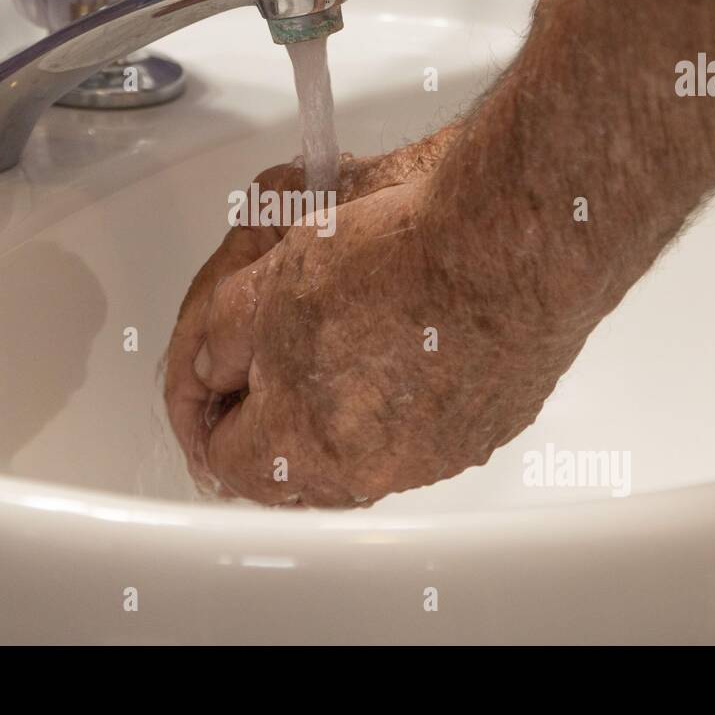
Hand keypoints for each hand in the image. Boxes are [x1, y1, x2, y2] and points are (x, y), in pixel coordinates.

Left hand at [164, 146, 592, 507]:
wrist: (506, 245)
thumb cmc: (394, 261)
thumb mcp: (267, 284)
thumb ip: (221, 338)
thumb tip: (213, 364)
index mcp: (299, 444)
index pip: (226, 458)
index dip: (208, 412)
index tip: (215, 382)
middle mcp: (369, 469)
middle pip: (296, 466)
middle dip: (273, 418)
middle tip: (269, 363)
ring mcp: (435, 456)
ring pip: (361, 450)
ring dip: (338, 410)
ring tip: (340, 342)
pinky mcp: (485, 429)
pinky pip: (423, 431)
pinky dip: (402, 399)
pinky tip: (405, 340)